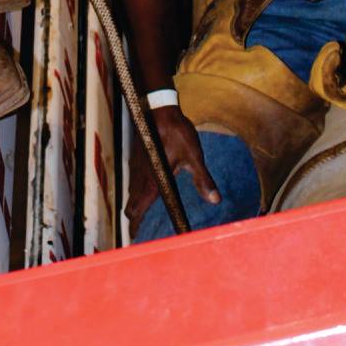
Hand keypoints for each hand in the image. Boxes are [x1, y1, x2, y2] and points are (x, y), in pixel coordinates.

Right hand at [125, 104, 218, 233]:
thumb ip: (203, 179)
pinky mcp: (138, 159)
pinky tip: (143, 193)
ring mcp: (137, 167)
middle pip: (131, 204)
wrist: (160, 109)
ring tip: (139, 218)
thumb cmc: (178, 132)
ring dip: (134, 206)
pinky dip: (135, 193)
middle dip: (133, 219)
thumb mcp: (194, 156)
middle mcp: (141, 176)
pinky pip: (133, 182)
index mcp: (153, 179)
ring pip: (131, 193)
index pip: (139, 208)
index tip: (135, 236)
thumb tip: (215, 200)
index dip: (136, 224)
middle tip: (137, 232)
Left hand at [309, 35, 345, 110]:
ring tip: (335, 46)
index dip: (327, 70)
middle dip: (322, 65)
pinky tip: (337, 50)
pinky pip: (330, 75)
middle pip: (322, 87)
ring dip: (324, 62)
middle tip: (334, 46)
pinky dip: (329, 62)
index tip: (336, 50)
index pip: (331, 91)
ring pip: (323, 81)